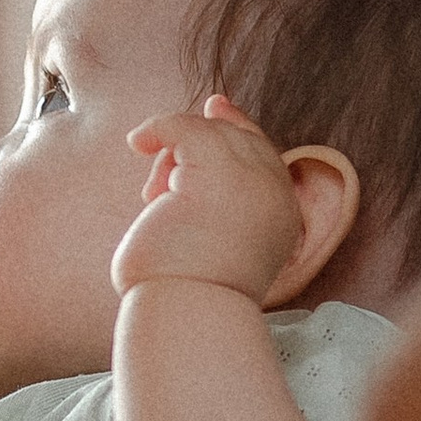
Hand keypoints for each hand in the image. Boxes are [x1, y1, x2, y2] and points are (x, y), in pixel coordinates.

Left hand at [116, 96, 307, 300]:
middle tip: (159, 133)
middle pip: (240, 139)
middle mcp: (275, 195)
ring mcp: (250, 181)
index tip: (216, 106)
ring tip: (155, 199)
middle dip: (200, 133)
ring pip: (210, 134)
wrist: (185, 314)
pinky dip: (158, 128)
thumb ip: (217, 210)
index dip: (242, 128)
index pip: (268, 156)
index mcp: (282, 218)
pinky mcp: (216, 172)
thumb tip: (181, 180)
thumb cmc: (186, 296)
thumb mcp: (212, 249)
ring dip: (172, 156)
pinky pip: (185, 128)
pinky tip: (137, 142)